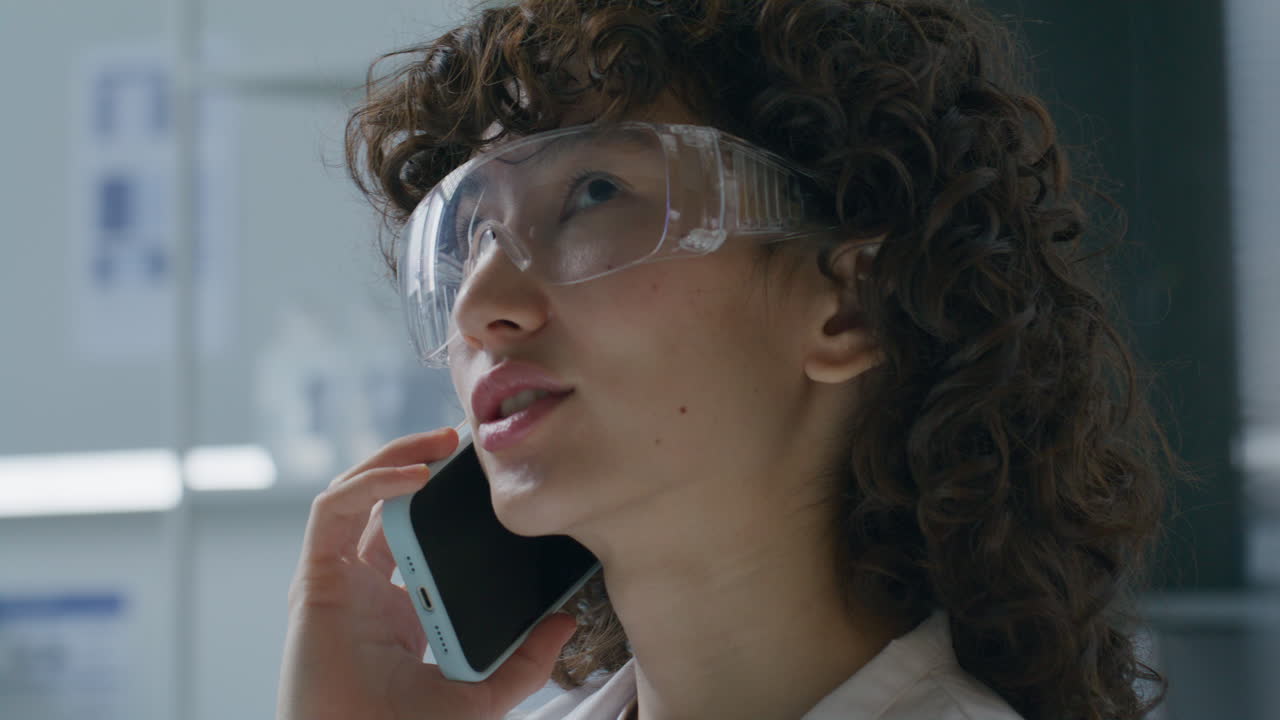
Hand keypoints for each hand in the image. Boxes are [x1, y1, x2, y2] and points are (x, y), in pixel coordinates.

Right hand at [277, 426, 578, 719]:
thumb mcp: (483, 695)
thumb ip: (525, 662)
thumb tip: (566, 623)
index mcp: (403, 610)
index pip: (421, 536)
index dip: (447, 501)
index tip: (488, 478)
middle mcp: (367, 588)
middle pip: (388, 506)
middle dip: (421, 463)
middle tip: (464, 441)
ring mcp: (339, 580)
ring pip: (356, 495)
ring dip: (395, 458)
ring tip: (441, 441)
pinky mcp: (315, 579)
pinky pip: (332, 513)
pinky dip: (369, 484)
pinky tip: (412, 475)